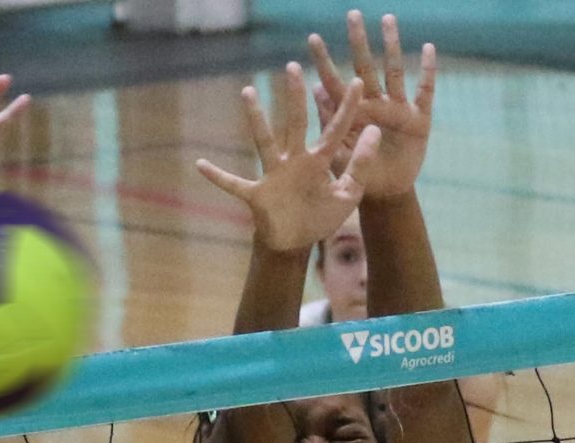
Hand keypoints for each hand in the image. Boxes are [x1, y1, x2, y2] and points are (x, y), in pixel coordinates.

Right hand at [196, 64, 369, 253]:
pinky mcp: (257, 194)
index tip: (357, 83)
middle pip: (295, 123)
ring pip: (264, 141)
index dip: (347, 109)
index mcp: (319, 160)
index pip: (335, 129)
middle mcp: (295, 160)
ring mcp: (273, 175)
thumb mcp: (349, 193)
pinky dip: (217, 176)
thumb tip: (374, 131)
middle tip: (293, 67)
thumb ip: (360, 164)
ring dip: (256, 119)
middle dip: (295, 96)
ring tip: (248, 91)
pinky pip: (233, 184)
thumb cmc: (321, 217)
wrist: (296, 243)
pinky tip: (200, 164)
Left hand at [309, 12, 433, 199]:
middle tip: (351, 15)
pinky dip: (427, 72)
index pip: (335, 84)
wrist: (387, 195)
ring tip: (387, 19)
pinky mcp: (419, 120)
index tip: (311, 39)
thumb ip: (330, 124)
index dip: (324, 62)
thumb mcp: (339, 155)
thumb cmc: (359, 177)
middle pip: (365, 68)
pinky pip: (425, 92)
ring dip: (391, 46)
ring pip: (394, 72)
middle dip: (358, 42)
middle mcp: (374, 105)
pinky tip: (427, 49)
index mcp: (353, 115)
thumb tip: (316, 89)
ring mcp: (398, 109)